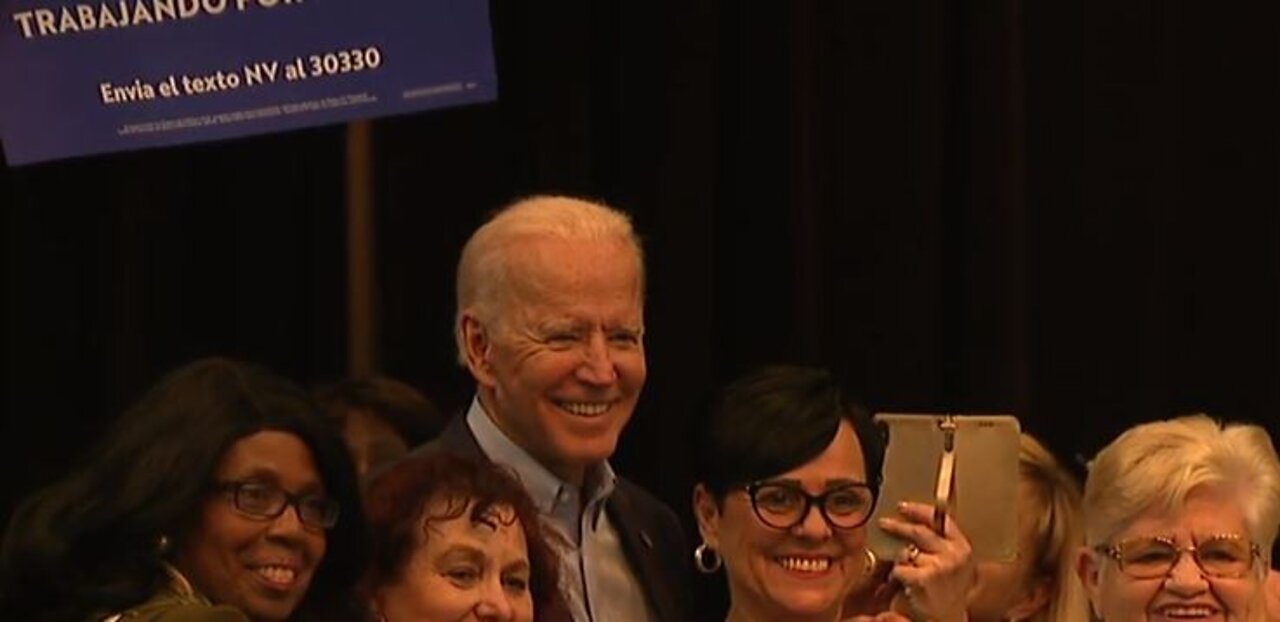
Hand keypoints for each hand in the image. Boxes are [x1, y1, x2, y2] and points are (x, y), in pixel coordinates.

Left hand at [877, 501, 974, 621]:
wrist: (947, 620)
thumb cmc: (946, 593)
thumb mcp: (951, 564)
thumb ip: (939, 543)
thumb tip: (914, 521)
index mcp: (962, 547)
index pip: (941, 519)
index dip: (919, 510)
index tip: (903, 506)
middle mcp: (954, 554)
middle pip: (919, 531)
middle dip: (898, 526)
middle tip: (884, 523)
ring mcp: (940, 565)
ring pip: (906, 552)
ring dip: (901, 562)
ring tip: (906, 575)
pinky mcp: (925, 577)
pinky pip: (900, 568)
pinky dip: (897, 576)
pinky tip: (903, 584)